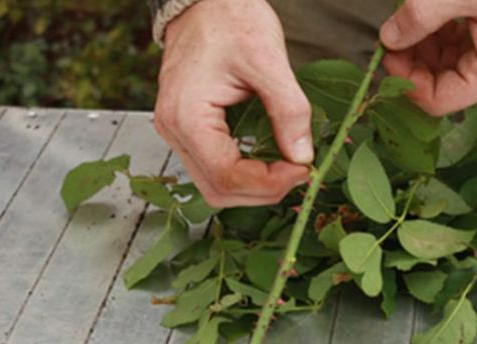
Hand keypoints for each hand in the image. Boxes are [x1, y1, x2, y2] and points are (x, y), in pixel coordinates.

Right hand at [155, 0, 311, 207]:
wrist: (206, 0)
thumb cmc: (231, 20)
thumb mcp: (269, 61)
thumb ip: (289, 111)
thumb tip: (303, 157)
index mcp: (186, 116)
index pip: (227, 175)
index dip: (269, 183)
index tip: (304, 170)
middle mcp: (173, 130)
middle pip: (218, 190)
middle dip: (263, 191)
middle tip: (300, 173)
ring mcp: (177, 132)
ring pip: (214, 185)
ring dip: (254, 187)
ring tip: (288, 168)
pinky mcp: (188, 129)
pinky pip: (214, 168)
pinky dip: (244, 173)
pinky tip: (271, 160)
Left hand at [379, 0, 476, 115]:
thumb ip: (421, 16)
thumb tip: (390, 37)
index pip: (436, 100)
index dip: (405, 80)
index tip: (386, 53)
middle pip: (439, 84)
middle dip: (412, 61)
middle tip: (393, 34)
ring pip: (446, 66)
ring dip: (423, 46)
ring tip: (411, 19)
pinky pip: (459, 49)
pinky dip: (439, 35)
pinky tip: (431, 16)